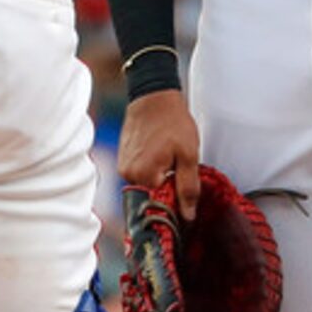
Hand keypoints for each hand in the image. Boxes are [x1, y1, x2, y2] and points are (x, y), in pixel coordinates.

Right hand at [120, 90, 201, 219]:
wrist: (154, 97)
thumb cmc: (172, 121)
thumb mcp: (188, 155)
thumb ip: (188, 188)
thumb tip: (188, 215)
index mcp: (143, 175)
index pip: (161, 202)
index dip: (176, 194)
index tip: (182, 182)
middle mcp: (128, 174)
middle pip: (152, 194)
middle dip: (167, 184)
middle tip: (176, 163)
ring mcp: (123, 166)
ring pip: (146, 184)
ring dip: (159, 175)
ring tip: (166, 154)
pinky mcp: (122, 159)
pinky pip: (140, 173)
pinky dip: (151, 167)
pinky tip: (158, 152)